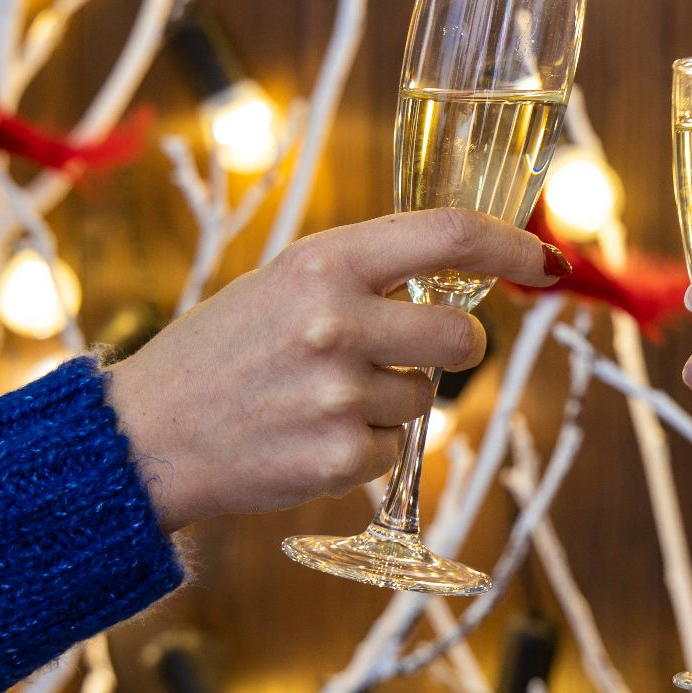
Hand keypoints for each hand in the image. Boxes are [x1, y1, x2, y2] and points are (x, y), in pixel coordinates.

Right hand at [108, 208, 571, 531]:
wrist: (144, 436)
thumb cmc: (221, 352)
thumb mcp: (284, 285)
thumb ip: (365, 277)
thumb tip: (460, 279)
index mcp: (323, 262)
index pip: (449, 235)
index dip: (512, 246)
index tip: (548, 261)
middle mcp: (337, 321)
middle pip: (462, 335)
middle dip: (450, 347)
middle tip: (405, 352)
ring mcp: (340, 393)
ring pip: (426, 399)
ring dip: (390, 402)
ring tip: (318, 398)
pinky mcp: (340, 457)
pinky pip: (393, 449)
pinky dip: (362, 448)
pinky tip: (305, 436)